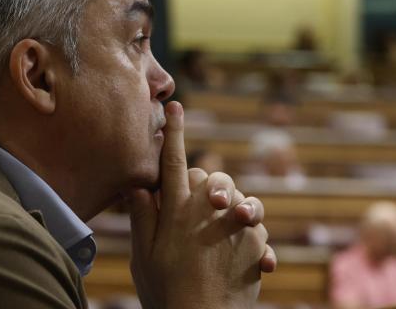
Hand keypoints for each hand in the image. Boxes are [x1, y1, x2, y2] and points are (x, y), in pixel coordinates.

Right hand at [129, 101, 266, 308]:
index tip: (176, 105)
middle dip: (208, 186)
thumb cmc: (166, 291)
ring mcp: (234, 224)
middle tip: (202, 209)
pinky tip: (238, 256)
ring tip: (226, 231)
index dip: (175, 132)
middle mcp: (207, 210)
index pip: (174, 161)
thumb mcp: (144, 256)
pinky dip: (247, 235)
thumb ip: (142, 217)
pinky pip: (254, 225)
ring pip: (238, 197)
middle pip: (210, 178)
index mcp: (176, 209)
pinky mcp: (257, 240)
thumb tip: (138, 185)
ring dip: (233, 208)